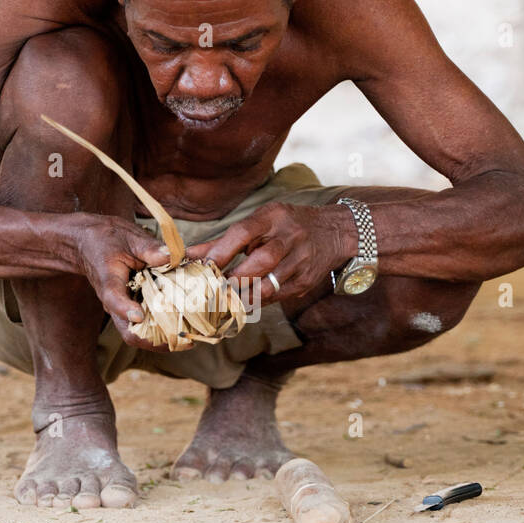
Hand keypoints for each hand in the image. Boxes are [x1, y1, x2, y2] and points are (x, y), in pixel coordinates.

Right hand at [73, 215, 173, 347]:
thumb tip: (172, 256)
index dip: (125, 310)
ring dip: (163, 338)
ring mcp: (122, 310)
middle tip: (183, 337)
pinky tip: (184, 325)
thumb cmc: (108, 239)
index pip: (113, 299)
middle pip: (129, 332)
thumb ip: (150, 248)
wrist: (91, 244)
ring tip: (188, 335)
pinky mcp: (131, 311)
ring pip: (139, 334)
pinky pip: (146, 327)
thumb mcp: (129, 238)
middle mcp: (113, 303)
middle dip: (155, 340)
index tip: (139, 316)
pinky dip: (164, 330)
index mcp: (108, 281)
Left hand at [189, 201, 353, 303]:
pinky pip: (276, 297)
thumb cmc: (286, 225)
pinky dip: (255, 302)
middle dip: (233, 278)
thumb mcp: (260, 222)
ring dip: (242, 296)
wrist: (334, 232)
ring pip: (268, 285)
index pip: (244, 232)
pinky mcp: (305, 282)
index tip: (203, 266)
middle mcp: (290, 237)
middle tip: (211, 289)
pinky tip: (240, 305)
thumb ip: (224, 240)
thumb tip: (189, 255)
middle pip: (260, 262)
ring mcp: (300, 261)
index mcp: (274, 217)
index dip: (222, 251)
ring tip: (222, 301)